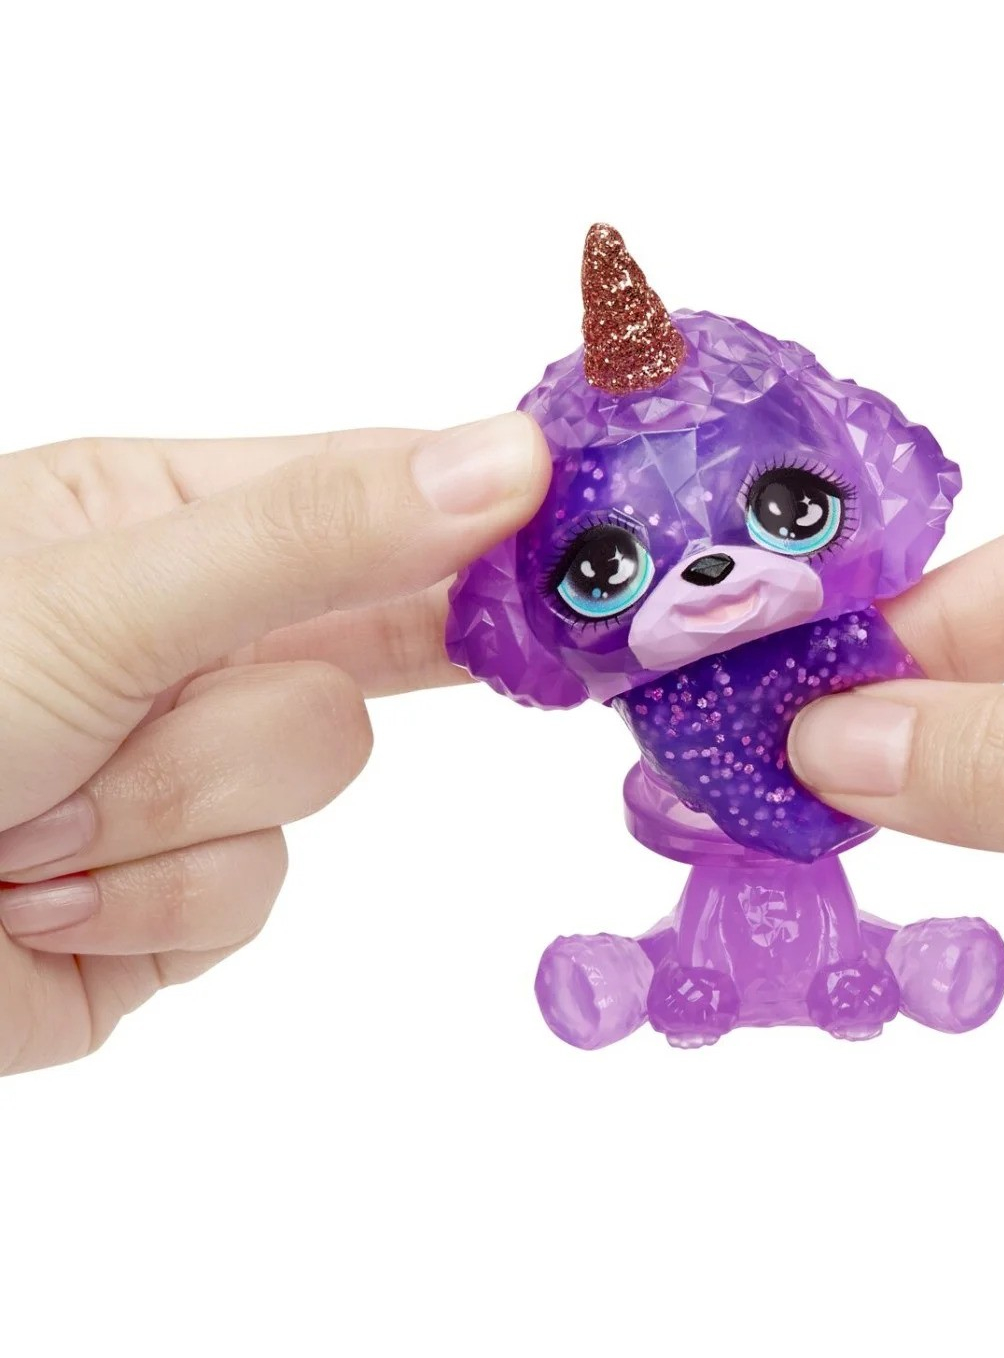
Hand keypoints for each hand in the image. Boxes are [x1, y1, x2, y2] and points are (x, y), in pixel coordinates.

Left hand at [0, 415, 547, 1073]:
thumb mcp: (104, 594)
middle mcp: (188, 637)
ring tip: (31, 819)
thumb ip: (316, 534)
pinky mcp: (174, 896)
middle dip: (259, 704)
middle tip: (217, 703)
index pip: (375, 495)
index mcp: (163, 519)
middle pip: (364, 657)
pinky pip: (248, 893)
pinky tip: (40, 898)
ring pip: (310, 783)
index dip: (482, 518)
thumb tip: (508, 459)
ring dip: (170, 813)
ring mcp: (188, 770)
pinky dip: (142, 906)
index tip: (586, 537)